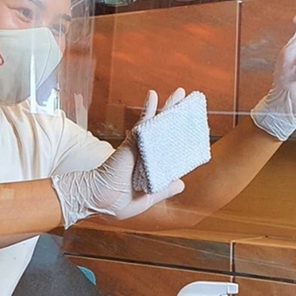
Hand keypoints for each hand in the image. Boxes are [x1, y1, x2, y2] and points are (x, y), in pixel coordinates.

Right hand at [51, 89, 185, 227]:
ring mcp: (141, 147)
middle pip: (166, 132)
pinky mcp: (132, 142)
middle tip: (188, 102)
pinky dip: (149, 108)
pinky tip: (153, 95)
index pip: (170, 151)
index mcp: (152, 169)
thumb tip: (181, 183)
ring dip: (169, 107)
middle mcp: (148, 155)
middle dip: (177, 116)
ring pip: (158, 123)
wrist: (101, 201)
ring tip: (181, 92)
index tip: (194, 130)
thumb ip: (164, 190)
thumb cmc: (118, 203)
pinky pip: (143, 123)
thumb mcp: (147, 198)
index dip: (182, 140)